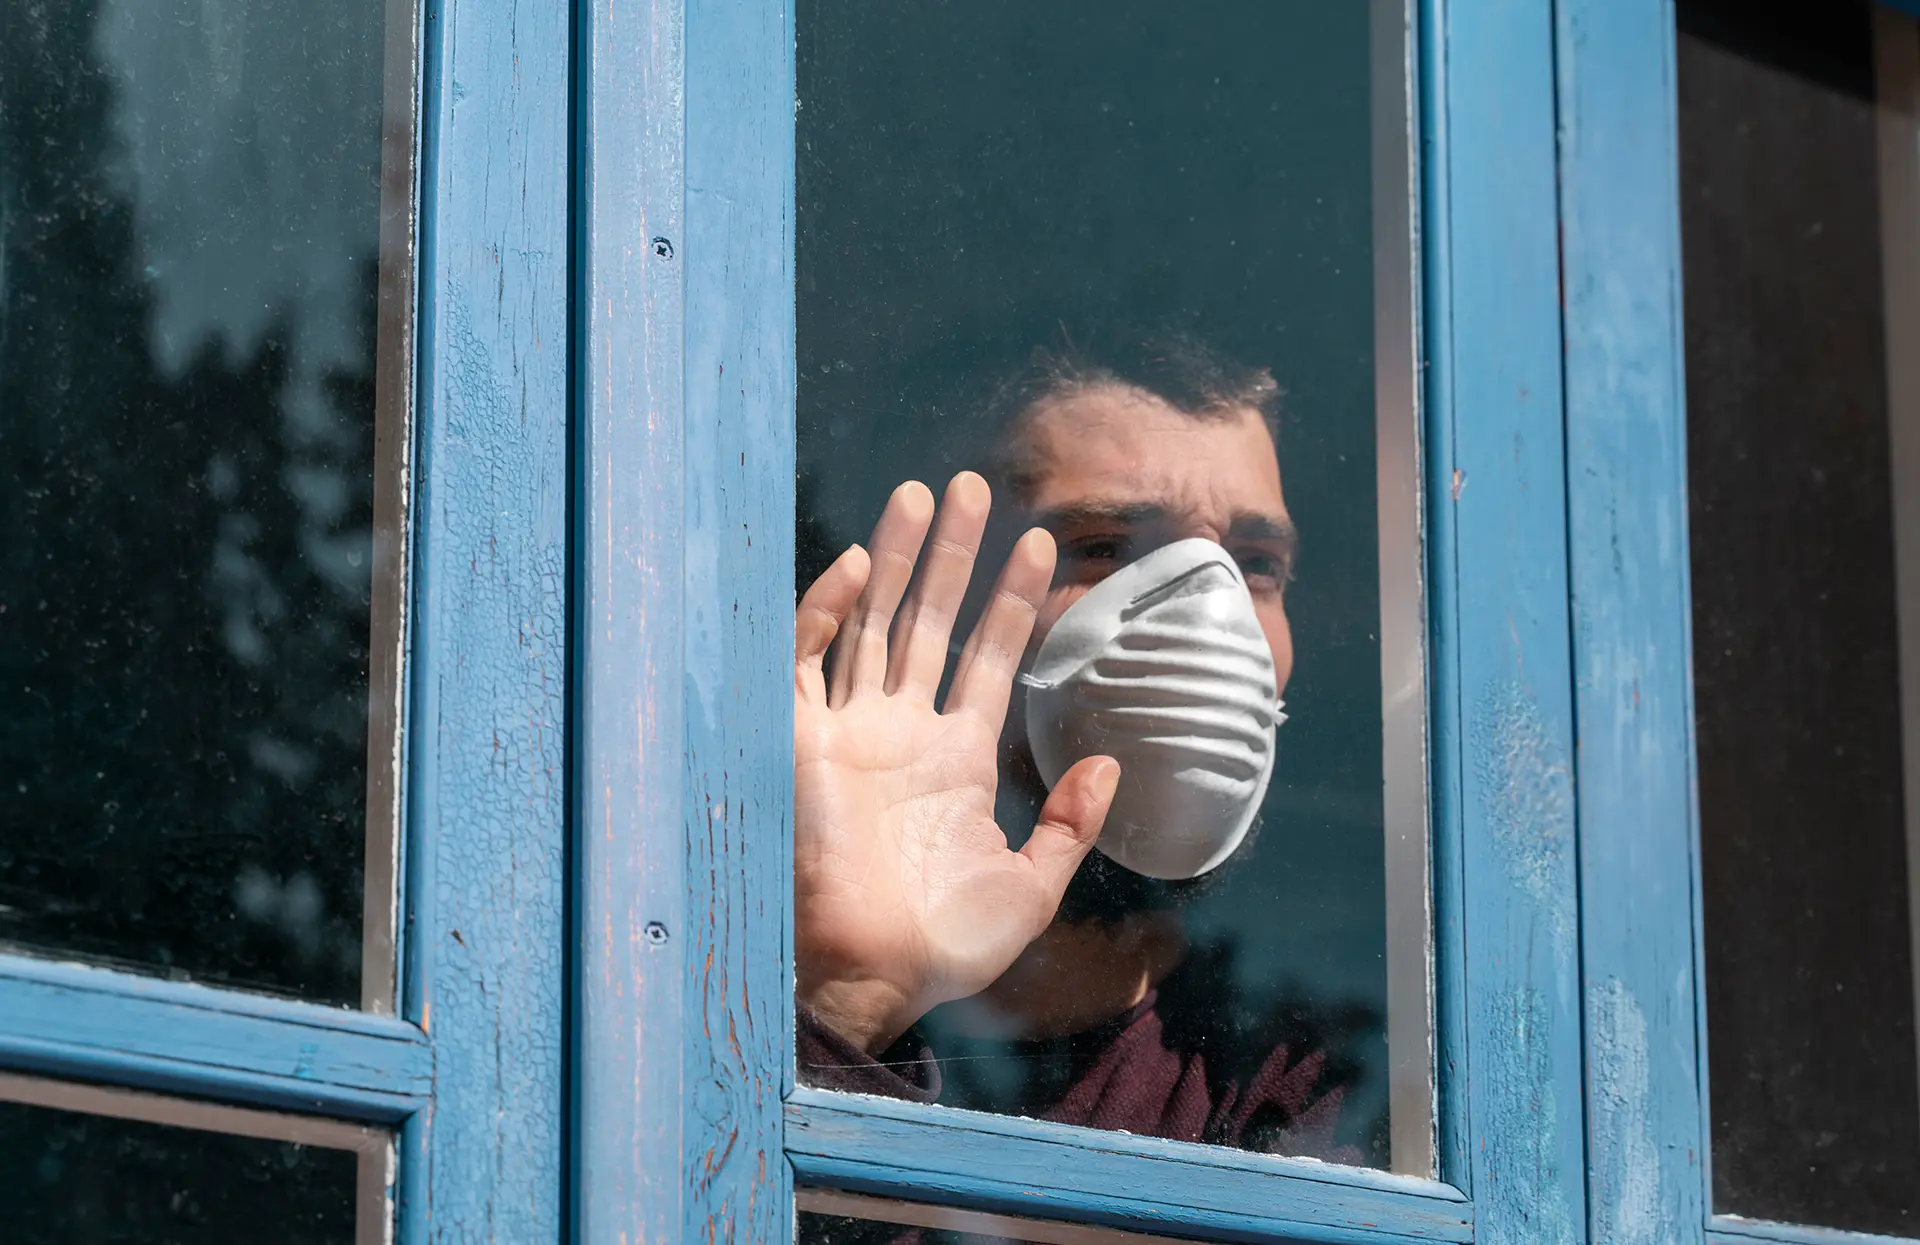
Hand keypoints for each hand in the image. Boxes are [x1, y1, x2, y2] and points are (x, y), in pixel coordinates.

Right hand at [794, 472, 1120, 1053]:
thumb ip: (1069, 823)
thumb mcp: (1030, 886)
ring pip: (873, 622)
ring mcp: (849, 730)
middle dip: (950, 555)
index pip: (986, 658)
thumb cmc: (944, 946)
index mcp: (954, 760)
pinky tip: (857, 561)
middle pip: (928, 621)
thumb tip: (1111, 763)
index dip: (1012, 601)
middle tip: (971, 488)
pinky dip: (826, 608)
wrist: (869, 976)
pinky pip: (806, 657)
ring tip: (923, 493)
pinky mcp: (797, 739)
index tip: (1039, 543)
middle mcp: (900, 733)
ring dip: (895, 558)